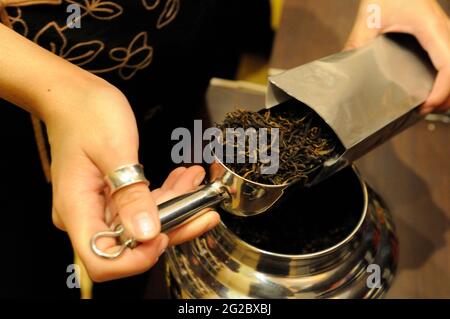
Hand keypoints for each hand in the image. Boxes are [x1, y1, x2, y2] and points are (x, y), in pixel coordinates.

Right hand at [48, 84, 219, 281]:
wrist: (73, 97)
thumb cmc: (87, 114)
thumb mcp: (115, 150)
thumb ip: (131, 194)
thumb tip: (146, 233)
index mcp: (77, 208)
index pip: (102, 260)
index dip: (136, 258)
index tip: (164, 236)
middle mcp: (85, 215)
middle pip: (130, 246)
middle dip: (171, 229)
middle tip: (203, 212)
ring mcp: (99, 208)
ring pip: (142, 226)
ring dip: (175, 209)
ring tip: (196, 185)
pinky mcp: (111, 198)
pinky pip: (142, 208)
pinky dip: (166, 196)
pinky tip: (183, 180)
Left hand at [345, 0, 449, 113]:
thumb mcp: (367, 18)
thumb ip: (356, 44)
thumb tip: (344, 70)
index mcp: (430, 28)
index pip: (448, 65)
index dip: (441, 91)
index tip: (424, 106)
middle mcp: (445, 31)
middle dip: (446, 96)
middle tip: (422, 110)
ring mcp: (446, 33)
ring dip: (448, 89)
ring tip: (426, 103)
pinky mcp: (441, 35)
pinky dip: (446, 78)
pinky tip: (428, 87)